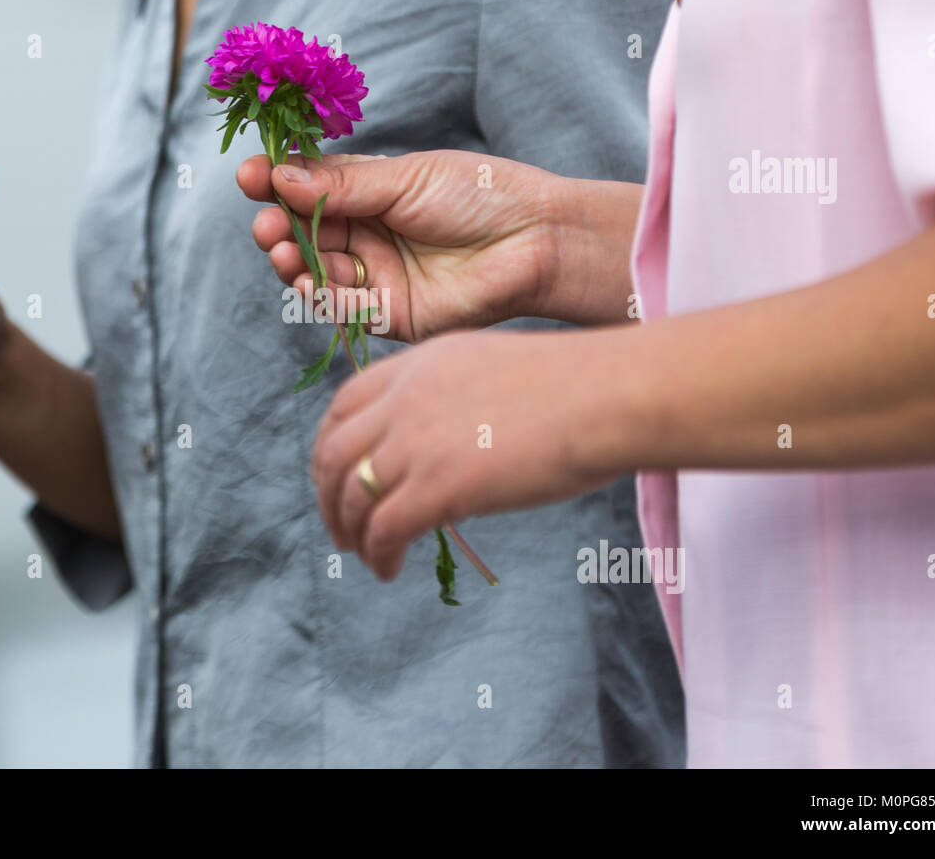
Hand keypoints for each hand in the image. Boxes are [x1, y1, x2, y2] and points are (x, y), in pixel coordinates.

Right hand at [237, 150, 639, 341]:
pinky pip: (342, 309)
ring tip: (280, 250)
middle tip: (265, 225)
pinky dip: (319, 297)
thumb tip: (278, 177)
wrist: (534, 239)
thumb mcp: (404, 178)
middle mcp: (366, 235)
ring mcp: (375, 275)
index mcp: (368, 193)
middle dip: (277, 228)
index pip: (307, 189)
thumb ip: (341, 185)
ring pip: (315, 272)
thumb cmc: (480, 194)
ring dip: (291, 263)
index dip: (275, 185)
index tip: (249, 178)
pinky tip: (307, 282)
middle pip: (302, 233)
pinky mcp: (389, 314)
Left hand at [310, 330, 622, 578]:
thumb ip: (455, 396)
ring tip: (365, 554)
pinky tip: (390, 569)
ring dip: (349, 531)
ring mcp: (417, 442)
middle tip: (342, 525)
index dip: (331, 444)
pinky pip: (383, 529)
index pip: (344, 404)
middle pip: (332, 452)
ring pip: (351, 495)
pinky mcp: (439, 486)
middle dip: (327, 495)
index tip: (337, 473)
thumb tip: (449, 440)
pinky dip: (377, 554)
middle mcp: (406, 399)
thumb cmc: (577, 387)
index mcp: (419, 365)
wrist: (607, 396)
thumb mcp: (492, 369)